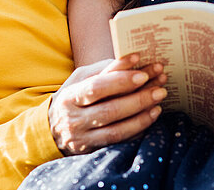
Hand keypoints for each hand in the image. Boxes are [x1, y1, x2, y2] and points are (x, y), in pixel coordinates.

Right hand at [49, 54, 166, 154]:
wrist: (52, 130)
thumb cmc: (73, 98)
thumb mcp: (80, 79)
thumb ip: (102, 70)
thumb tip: (132, 62)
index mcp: (69, 97)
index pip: (96, 88)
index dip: (120, 80)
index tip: (143, 72)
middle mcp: (74, 120)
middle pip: (110, 110)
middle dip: (138, 98)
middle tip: (160, 88)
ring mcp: (83, 139)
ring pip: (117, 130)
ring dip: (142, 116)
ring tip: (159, 102)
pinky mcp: (93, 151)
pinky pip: (119, 143)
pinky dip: (137, 130)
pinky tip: (150, 118)